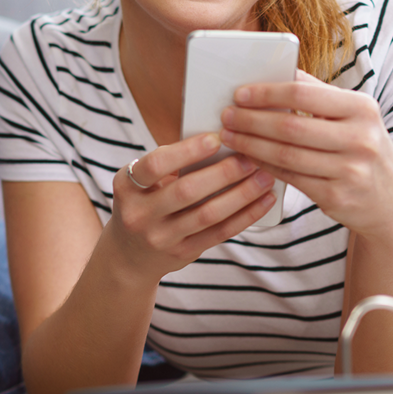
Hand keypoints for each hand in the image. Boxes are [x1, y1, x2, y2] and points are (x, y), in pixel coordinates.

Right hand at [104, 133, 276, 280]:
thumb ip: (171, 164)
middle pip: (187, 191)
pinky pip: (219, 233)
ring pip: (208, 214)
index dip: (187, 151)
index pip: (156, 165)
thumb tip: (221, 141)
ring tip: (265, 177)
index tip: (217, 138)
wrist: (129, 255)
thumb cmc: (145, 203)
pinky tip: (263, 201)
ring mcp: (161, 237)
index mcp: (127, 186)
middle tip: (251, 157)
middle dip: (224, 173)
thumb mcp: (143, 182)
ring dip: (242, 194)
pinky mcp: (182, 253)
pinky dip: (246, 216)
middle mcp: (140, 214)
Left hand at [219, 70, 392, 238]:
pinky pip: (289, 177)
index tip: (240, 93)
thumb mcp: (354, 118)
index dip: (266, 92)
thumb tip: (276, 71)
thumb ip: (319, 95)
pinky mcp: (337, 197)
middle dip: (251, 119)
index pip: (303, 93)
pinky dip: (264, 165)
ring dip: (250, 143)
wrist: (390, 202)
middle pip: (290, 125)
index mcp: (362, 108)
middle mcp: (360, 138)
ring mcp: (350, 170)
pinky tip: (248, 157)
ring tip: (229, 136)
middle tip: (226, 115)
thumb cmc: (362, 149)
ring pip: (286, 154)